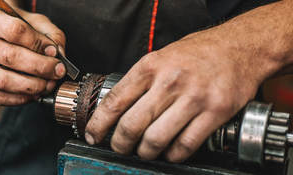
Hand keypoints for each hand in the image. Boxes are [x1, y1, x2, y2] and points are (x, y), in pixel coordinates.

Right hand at [0, 8, 65, 104]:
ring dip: (32, 86)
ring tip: (48, 85)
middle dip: (40, 67)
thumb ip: (51, 36)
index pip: (14, 30)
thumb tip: (57, 54)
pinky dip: (21, 99)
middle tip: (57, 72)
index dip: (38, 43)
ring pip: (3, 81)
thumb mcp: (37, 23)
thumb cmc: (18, 30)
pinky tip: (35, 94)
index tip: (54, 52)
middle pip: (9, 56)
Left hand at [85, 32, 268, 161]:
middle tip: (120, 147)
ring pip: (156, 139)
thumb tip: (116, 108)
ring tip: (145, 151)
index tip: (93, 135)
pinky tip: (170, 152)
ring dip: (145, 152)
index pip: (115, 101)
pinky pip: (185, 145)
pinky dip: (173, 155)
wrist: (240, 47)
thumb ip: (140, 80)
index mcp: (151, 66)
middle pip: (132, 125)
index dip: (99, 124)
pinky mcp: (215, 112)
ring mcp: (193, 98)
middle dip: (120, 144)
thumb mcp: (161, 56)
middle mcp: (170, 82)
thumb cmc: (198, 52)